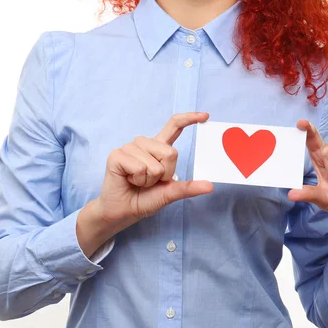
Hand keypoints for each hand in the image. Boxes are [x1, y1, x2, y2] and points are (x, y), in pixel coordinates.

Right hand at [96, 112, 212, 232]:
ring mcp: (130, 147)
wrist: (122, 212)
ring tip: (137, 181)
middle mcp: (144, 143)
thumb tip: (210, 186)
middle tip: (149, 181)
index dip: (189, 119)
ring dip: (149, 180)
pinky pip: (139, 167)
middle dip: (164, 174)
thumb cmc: (144, 199)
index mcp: (158, 148)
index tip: (205, 115)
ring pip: (155, 163)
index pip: (174, 126)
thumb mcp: (170, 193)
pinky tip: (128, 179)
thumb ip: (188, 188)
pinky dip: (137, 179)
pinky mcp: (117, 155)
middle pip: (170, 153)